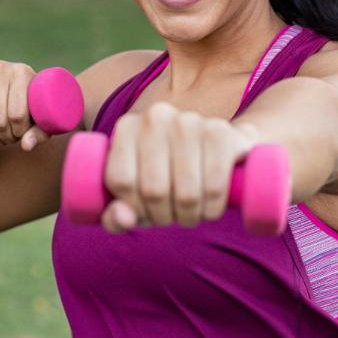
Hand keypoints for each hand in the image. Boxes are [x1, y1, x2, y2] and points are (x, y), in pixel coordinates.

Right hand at [0, 60, 50, 151]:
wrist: (7, 90)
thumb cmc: (29, 106)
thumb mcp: (40, 119)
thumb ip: (39, 134)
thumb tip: (26, 146)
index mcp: (21, 72)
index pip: (17, 114)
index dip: (20, 131)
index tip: (22, 133)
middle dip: (5, 137)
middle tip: (10, 138)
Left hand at [103, 103, 257, 231]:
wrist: (216, 149)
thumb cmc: (167, 177)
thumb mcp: (135, 196)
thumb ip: (116, 216)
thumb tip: (125, 219)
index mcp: (127, 128)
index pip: (121, 180)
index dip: (135, 208)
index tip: (147, 211)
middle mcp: (156, 117)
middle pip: (154, 190)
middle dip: (165, 216)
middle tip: (173, 215)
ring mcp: (189, 121)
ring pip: (186, 194)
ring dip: (190, 216)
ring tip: (191, 212)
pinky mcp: (220, 132)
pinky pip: (214, 187)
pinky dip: (212, 208)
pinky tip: (210, 207)